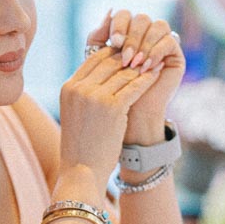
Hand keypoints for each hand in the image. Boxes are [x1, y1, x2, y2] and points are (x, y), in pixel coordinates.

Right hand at [58, 40, 163, 192]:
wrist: (82, 170)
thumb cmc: (81, 145)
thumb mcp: (76, 112)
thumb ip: (86, 92)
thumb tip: (104, 75)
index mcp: (68, 87)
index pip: (93, 58)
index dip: (113, 54)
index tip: (128, 53)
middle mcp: (79, 88)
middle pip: (109, 61)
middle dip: (129, 56)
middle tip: (145, 52)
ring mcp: (95, 97)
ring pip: (124, 71)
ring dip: (140, 66)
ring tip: (153, 61)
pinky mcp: (113, 107)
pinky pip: (134, 85)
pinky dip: (146, 78)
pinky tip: (156, 74)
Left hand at [86, 9, 184, 139]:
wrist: (128, 114)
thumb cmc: (110, 90)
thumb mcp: (99, 61)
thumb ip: (98, 37)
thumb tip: (109, 10)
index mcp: (127, 31)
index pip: (124, 14)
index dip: (119, 25)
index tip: (113, 42)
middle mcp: (146, 34)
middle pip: (141, 18)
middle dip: (131, 36)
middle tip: (125, 56)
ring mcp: (162, 42)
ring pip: (157, 25)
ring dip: (144, 44)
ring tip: (134, 64)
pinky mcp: (175, 54)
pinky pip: (170, 40)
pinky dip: (156, 51)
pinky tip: (146, 67)